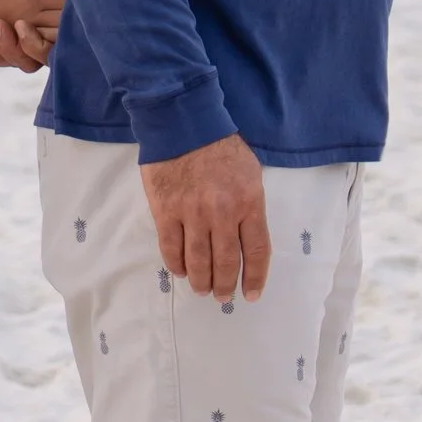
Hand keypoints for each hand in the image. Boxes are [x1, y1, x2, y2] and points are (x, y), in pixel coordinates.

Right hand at [141, 133, 270, 300]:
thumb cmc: (222, 148)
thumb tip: (245, 239)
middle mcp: (222, 213)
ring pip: (198, 260)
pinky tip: (181, 271)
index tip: (251, 294)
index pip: (256, 252)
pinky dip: (177, 264)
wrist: (184, 124)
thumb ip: (250, 206)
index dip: (254, 278)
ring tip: (202, 289)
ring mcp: (192, 213)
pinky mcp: (166, 211)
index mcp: (249, 203)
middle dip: (225, 285)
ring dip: (201, 281)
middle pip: (226, 262)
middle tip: (222, 297)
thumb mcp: (251, 174)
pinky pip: (171, 247)